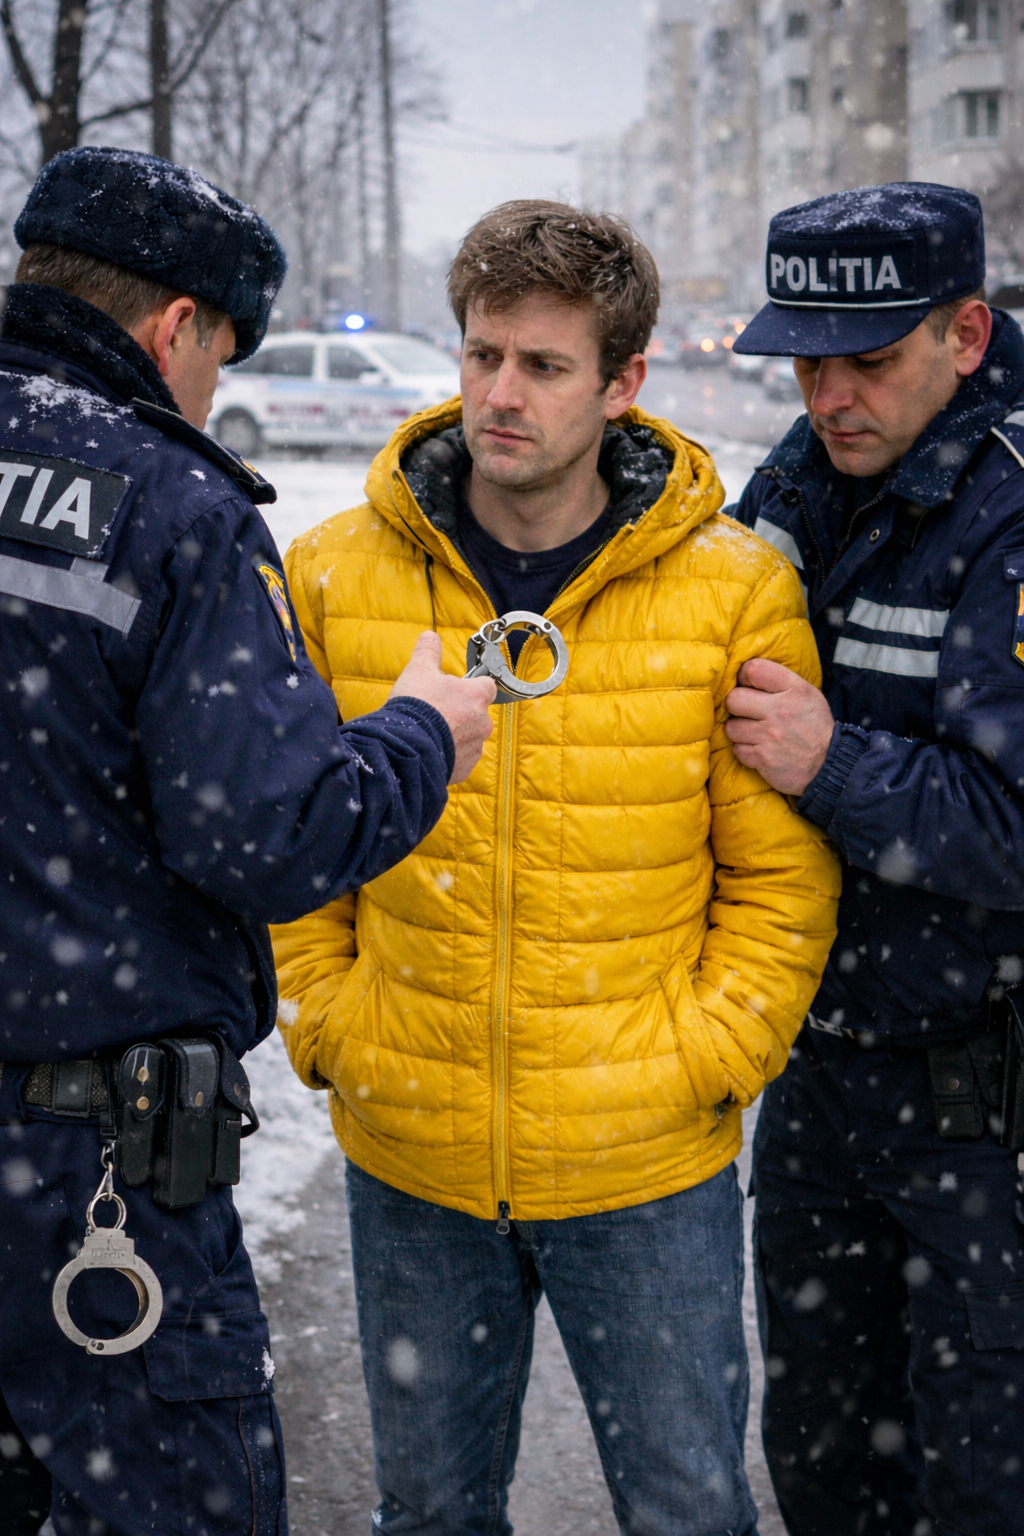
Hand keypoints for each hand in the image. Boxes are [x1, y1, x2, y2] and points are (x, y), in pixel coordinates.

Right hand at [390, 631, 495, 783]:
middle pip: (476, 713)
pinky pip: (460, 759)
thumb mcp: (418, 670)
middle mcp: (482, 723)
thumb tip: (429, 635)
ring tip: (430, 733)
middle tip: (436, 711)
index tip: (457, 688)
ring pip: (469, 738)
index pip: (487, 686)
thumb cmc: (416, 706)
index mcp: (477, 696)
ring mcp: (474, 748)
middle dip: (460, 712)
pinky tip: (430, 749)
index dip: (472, 686)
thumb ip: (428, 652)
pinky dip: (449, 756)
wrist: (405, 747)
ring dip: (454, 735)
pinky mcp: (464, 769)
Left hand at [725, 658, 833, 795]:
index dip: (744, 675)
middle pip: (734, 699)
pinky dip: (745, 750)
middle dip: (736, 705)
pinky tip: (758, 748)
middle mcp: (779, 711)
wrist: (830, 763)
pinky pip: (737, 749)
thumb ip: (780, 682)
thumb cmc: (815, 725)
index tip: (747, 684)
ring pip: (731, 727)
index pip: (753, 669)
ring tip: (753, 732)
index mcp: (793, 689)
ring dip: (739, 731)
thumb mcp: (807, 694)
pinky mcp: (762, 758)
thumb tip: (746, 673)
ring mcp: (769, 736)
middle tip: (746, 711)